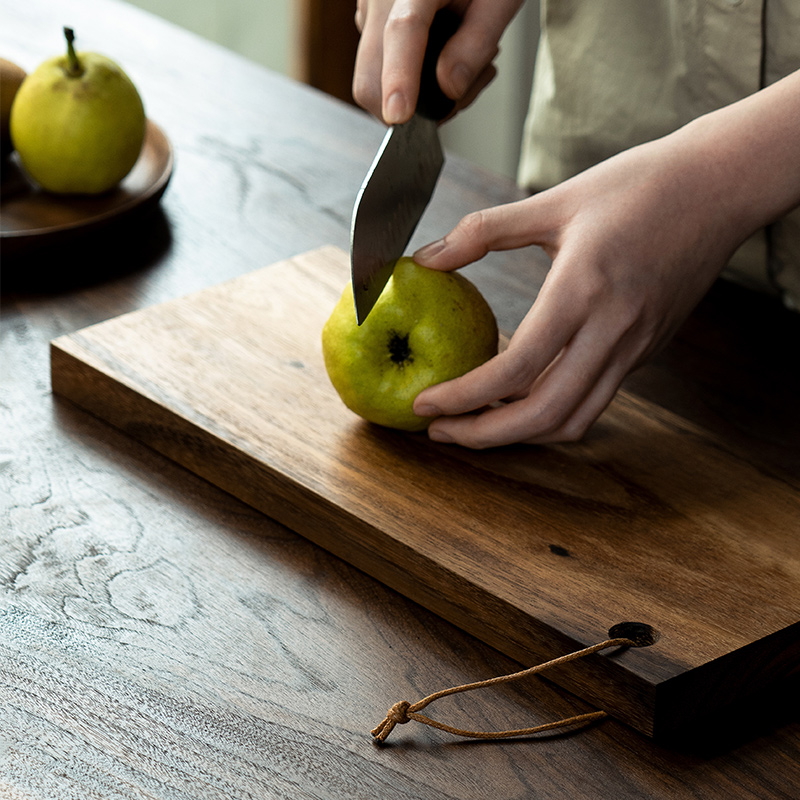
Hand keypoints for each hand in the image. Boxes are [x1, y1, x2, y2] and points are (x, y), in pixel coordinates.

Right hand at [353, 0, 522, 123]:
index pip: (401, 32)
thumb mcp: (499, 1)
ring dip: (415, 96)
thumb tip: (449, 89)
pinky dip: (409, 82)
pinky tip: (442, 58)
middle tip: (461, 94)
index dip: (399, 78)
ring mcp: (368, 13)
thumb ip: (476, 44)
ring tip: (461, 66)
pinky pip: (378, 71)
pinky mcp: (368, 25)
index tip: (399, 116)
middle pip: (370, 76)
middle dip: (409, 108)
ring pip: (373, 81)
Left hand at [410, 124, 765, 447]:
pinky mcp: (645, 352)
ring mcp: (634, 347)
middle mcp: (612, 330)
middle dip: (485, 436)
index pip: (516, 369)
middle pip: (543, 414)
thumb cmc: (639, 186)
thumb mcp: (554, 201)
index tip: (425, 405)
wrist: (721, 187)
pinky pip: (593, 401)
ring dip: (519, 435)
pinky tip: (520, 398)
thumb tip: (425, 258)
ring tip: (473, 424)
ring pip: (572, 420)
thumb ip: (484, 231)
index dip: (464, 397)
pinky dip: (549, 414)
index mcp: (582, 289)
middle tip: (440, 432)